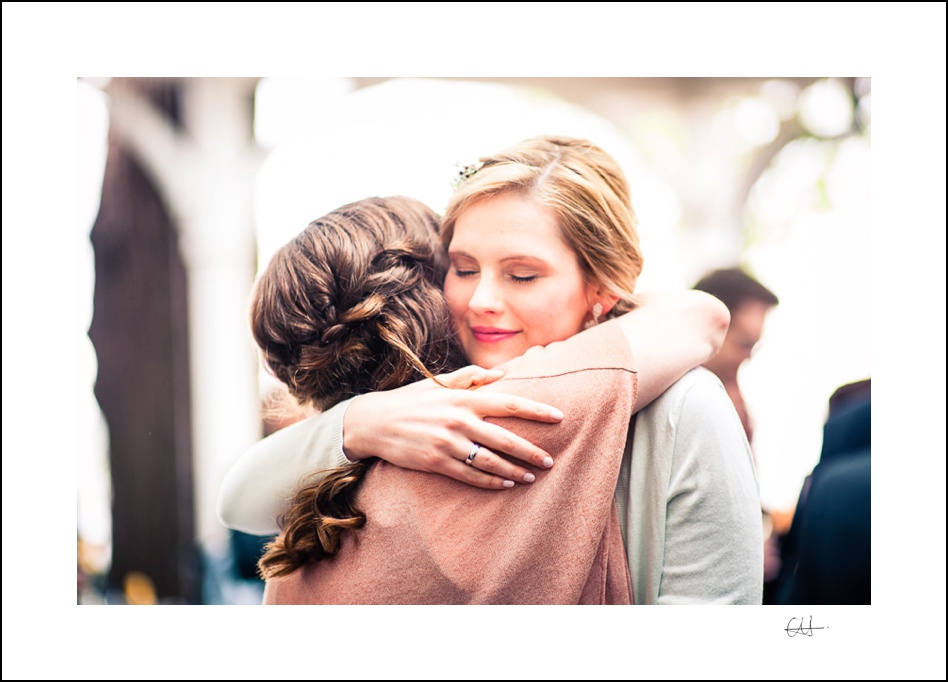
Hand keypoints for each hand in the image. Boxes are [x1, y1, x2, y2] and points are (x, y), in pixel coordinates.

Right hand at [342, 365, 561, 488]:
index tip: (559, 417)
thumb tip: (502, 374)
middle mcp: (459, 420)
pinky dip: (491, 481)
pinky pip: (470, 475)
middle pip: (505, 438)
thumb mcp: (439, 383)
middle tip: (550, 461)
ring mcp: (448, 443)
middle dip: (531, 451)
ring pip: (491, 461)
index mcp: (463, 398)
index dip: (536, 411)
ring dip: (514, 470)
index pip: (509, 403)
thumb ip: (471, 377)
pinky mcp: (436, 462)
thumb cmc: (410, 400)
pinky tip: (506, 485)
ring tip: (531, 477)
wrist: (374, 421)